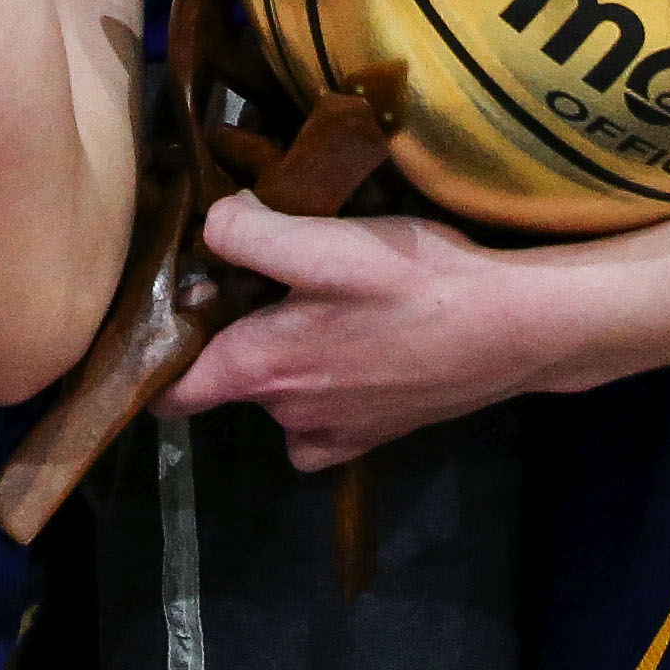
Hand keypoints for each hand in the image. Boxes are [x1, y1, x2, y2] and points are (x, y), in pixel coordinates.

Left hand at [161, 201, 560, 464]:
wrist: (512, 332)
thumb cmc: (415, 283)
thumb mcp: (327, 242)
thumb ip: (248, 235)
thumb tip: (207, 230)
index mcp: (257, 369)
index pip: (168, 390)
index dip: (157, 352)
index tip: (169, 308)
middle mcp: (283, 415)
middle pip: (226, 378)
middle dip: (234, 332)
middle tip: (269, 275)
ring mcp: (329, 435)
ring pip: (277, 394)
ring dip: (285, 356)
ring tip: (324, 303)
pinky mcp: (370, 439)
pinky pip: (318, 422)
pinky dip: (322, 391)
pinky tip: (353, 350)